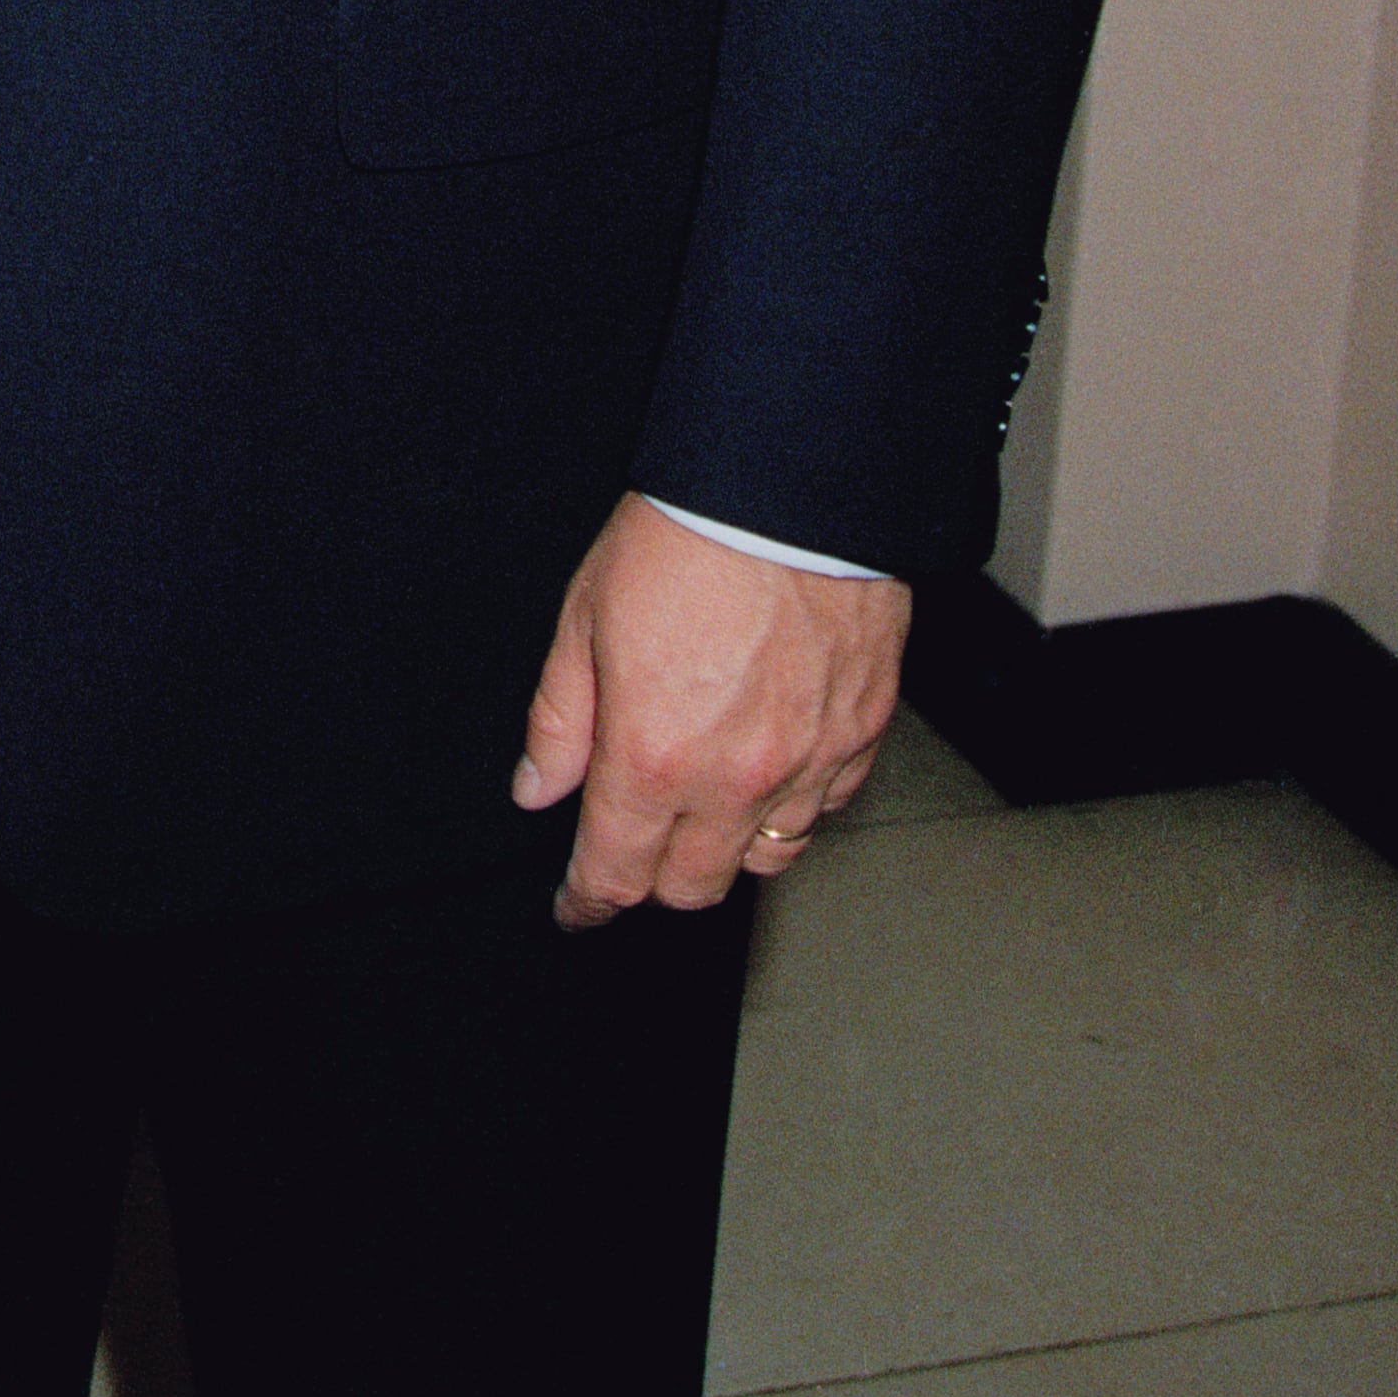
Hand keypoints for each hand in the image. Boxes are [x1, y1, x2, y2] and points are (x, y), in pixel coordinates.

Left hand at [511, 494, 908, 930]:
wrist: (789, 490)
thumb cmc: (686, 537)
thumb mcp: (584, 620)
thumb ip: (560, 720)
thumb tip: (536, 788)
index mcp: (653, 755)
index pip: (615, 873)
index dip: (588, 900)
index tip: (578, 906)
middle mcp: (734, 778)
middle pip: (691, 886)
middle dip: (652, 879)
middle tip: (634, 845)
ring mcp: (807, 763)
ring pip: (765, 859)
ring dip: (726, 849)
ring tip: (702, 810)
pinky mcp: (860, 736)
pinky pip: (824, 808)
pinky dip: (792, 806)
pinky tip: (768, 768)